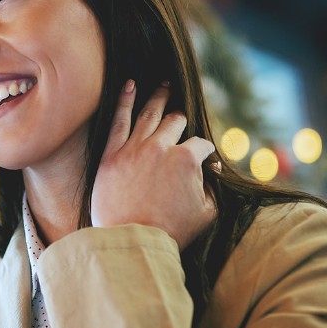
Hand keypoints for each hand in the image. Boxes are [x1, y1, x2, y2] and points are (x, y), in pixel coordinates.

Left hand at [90, 80, 218, 249]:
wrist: (133, 242)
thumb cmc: (171, 232)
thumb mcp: (207, 213)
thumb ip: (214, 187)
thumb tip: (213, 169)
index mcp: (187, 159)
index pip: (201, 145)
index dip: (206, 153)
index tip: (205, 162)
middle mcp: (162, 147)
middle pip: (176, 122)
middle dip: (181, 118)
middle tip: (181, 112)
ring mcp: (135, 148)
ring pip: (149, 114)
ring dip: (159, 97)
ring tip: (163, 85)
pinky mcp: (112, 155)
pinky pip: (119, 120)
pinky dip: (125, 100)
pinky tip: (130, 85)